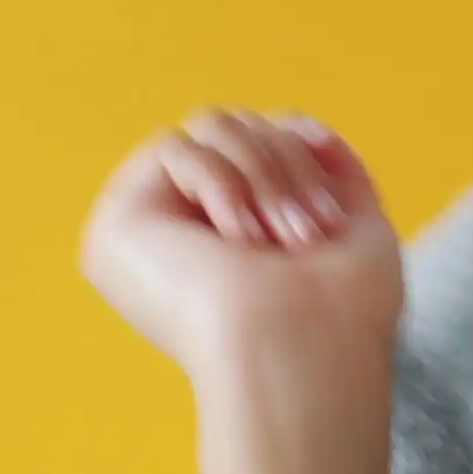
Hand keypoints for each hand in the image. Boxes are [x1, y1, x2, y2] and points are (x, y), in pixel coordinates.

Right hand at [79, 106, 405, 412]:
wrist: (308, 351)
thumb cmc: (343, 308)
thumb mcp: (355, 222)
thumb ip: (327, 174)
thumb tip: (308, 131)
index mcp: (229, 230)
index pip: (255, 136)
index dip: (297, 146)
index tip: (332, 195)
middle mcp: (181, 227)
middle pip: (236, 122)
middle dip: (286, 164)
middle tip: (308, 235)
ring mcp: (146, 227)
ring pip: (210, 125)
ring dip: (263, 174)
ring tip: (283, 240)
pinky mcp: (118, 224)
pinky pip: (175, 147)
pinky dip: (222, 183)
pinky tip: (237, 239)